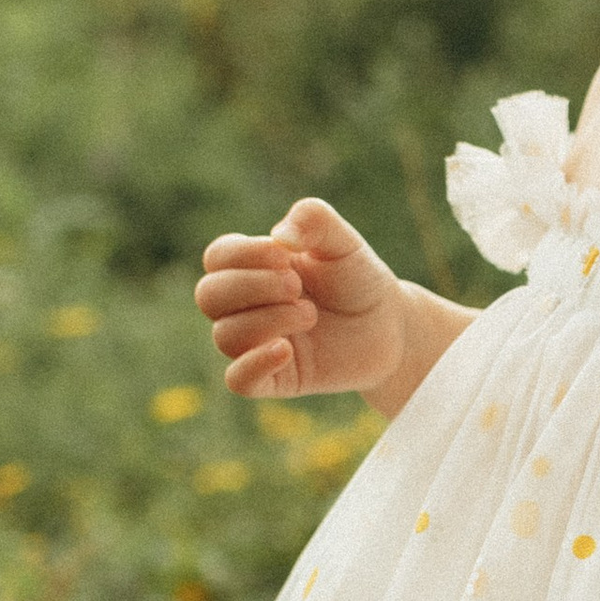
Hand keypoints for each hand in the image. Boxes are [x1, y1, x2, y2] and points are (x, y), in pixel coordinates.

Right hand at [195, 199, 409, 400]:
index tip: (286, 255)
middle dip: (252, 287)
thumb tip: (280, 238)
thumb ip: (314, 220)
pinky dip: (253, 365)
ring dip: (268, 321)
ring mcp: (256, 343)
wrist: (390, 326)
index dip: (244, 255)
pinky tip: (285, 350)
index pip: (217, 257)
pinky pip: (238, 381)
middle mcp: (246, 306)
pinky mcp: (274, 378)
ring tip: (310, 315)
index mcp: (252, 267)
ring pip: (225, 336)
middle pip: (208, 296)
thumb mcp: (342, 241)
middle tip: (297, 286)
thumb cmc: (357, 279)